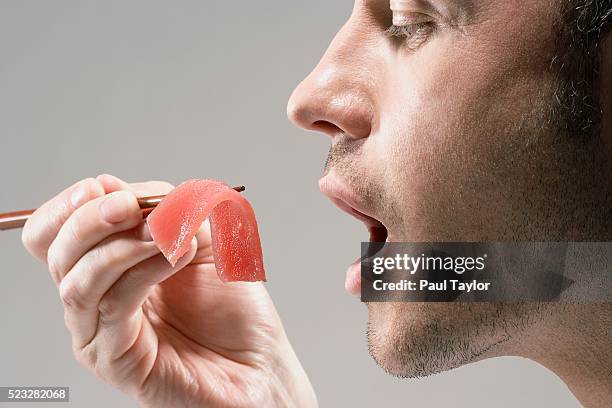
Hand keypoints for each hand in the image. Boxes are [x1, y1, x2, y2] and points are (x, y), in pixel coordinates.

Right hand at [22, 174, 316, 407]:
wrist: (257, 362)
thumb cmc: (231, 308)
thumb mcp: (202, 238)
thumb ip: (167, 210)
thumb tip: (124, 189)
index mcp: (107, 265)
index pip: (57, 232)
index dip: (71, 204)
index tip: (104, 187)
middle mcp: (95, 297)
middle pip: (56, 252)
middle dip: (90, 219)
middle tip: (129, 206)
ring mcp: (99, 331)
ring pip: (78, 279)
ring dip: (123, 245)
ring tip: (167, 234)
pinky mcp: (114, 359)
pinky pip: (113, 305)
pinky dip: (142, 271)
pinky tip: (175, 256)